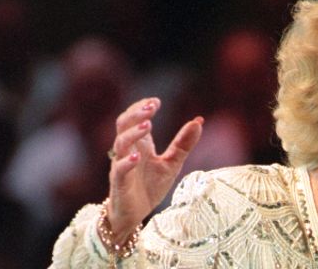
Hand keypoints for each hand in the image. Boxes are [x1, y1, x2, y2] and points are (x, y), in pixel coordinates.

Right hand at [107, 97, 202, 240]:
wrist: (134, 215)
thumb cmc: (149, 187)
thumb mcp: (172, 163)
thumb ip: (183, 144)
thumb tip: (199, 120)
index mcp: (140, 144)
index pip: (134, 118)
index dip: (142, 108)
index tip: (156, 102)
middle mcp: (128, 151)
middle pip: (124, 124)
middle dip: (136, 113)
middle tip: (152, 106)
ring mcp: (122, 166)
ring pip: (120, 143)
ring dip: (133, 133)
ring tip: (148, 125)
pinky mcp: (119, 183)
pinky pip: (119, 170)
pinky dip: (126, 162)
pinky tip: (137, 157)